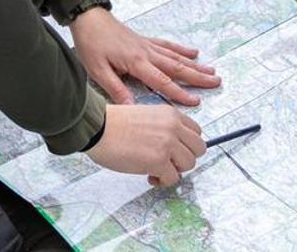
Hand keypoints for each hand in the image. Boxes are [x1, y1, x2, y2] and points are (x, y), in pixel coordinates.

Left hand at [70, 8, 219, 106]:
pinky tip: (193, 53)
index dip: (179, 93)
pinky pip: (168, 46)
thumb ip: (116, 90)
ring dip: (195, 65)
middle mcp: (147, 53)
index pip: (162, 82)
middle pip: (177, 68)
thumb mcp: (98, 71)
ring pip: (176, 57)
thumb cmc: (91, 43)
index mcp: (136, 62)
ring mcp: (148, 45)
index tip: (195, 101)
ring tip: (211, 71)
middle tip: (216, 82)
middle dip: (198, 77)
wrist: (88, 18)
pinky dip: (182, 50)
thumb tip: (132, 108)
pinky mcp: (144, 40)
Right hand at [85, 104, 205, 186]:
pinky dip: (163, 181)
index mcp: (171, 114)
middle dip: (184, 158)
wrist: (97, 128)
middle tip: (168, 162)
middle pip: (198, 149)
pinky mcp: (159, 161)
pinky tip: (150, 177)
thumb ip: (163, 128)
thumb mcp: (147, 116)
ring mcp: (168, 144)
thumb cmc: (113, 124)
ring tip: (157, 170)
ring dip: (175, 171)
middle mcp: (173, 127)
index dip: (186, 145)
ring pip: (189, 164)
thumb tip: (172, 147)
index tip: (175, 151)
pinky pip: (173, 178)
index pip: (196, 132)